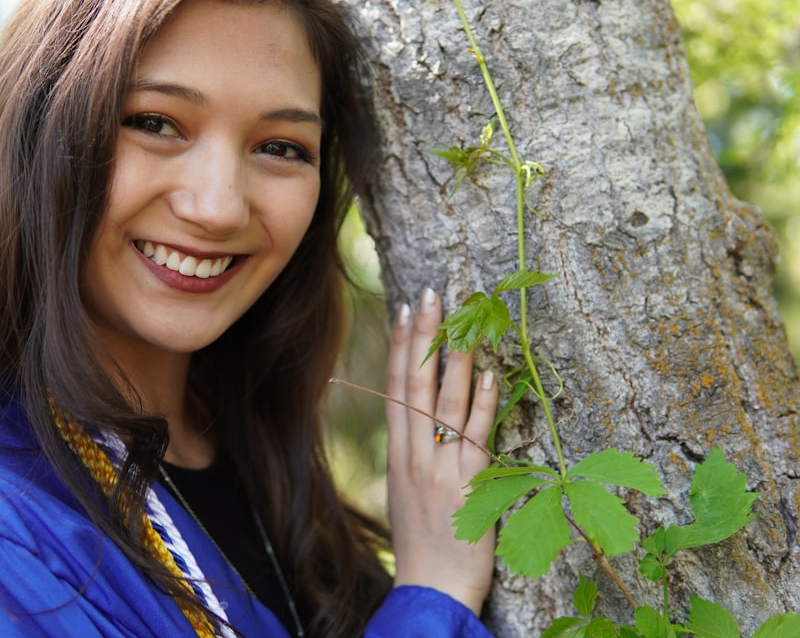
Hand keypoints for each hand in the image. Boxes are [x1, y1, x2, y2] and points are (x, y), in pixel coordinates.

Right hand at [385, 287, 497, 614]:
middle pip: (417, 383)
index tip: (404, 309)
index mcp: (398, 453)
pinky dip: (482, 403)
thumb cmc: (421, 543)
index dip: (400, 346)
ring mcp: (440, 466)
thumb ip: (413, 454)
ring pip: (446, 401)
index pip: (395, 386)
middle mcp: (414, 453)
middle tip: (432, 294)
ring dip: (455, 358)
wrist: (431, 588)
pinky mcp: (469, 483)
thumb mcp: (405, 492)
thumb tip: (420, 423)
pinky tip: (487, 374)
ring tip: (463, 319)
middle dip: (424, 336)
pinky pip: (476, 435)